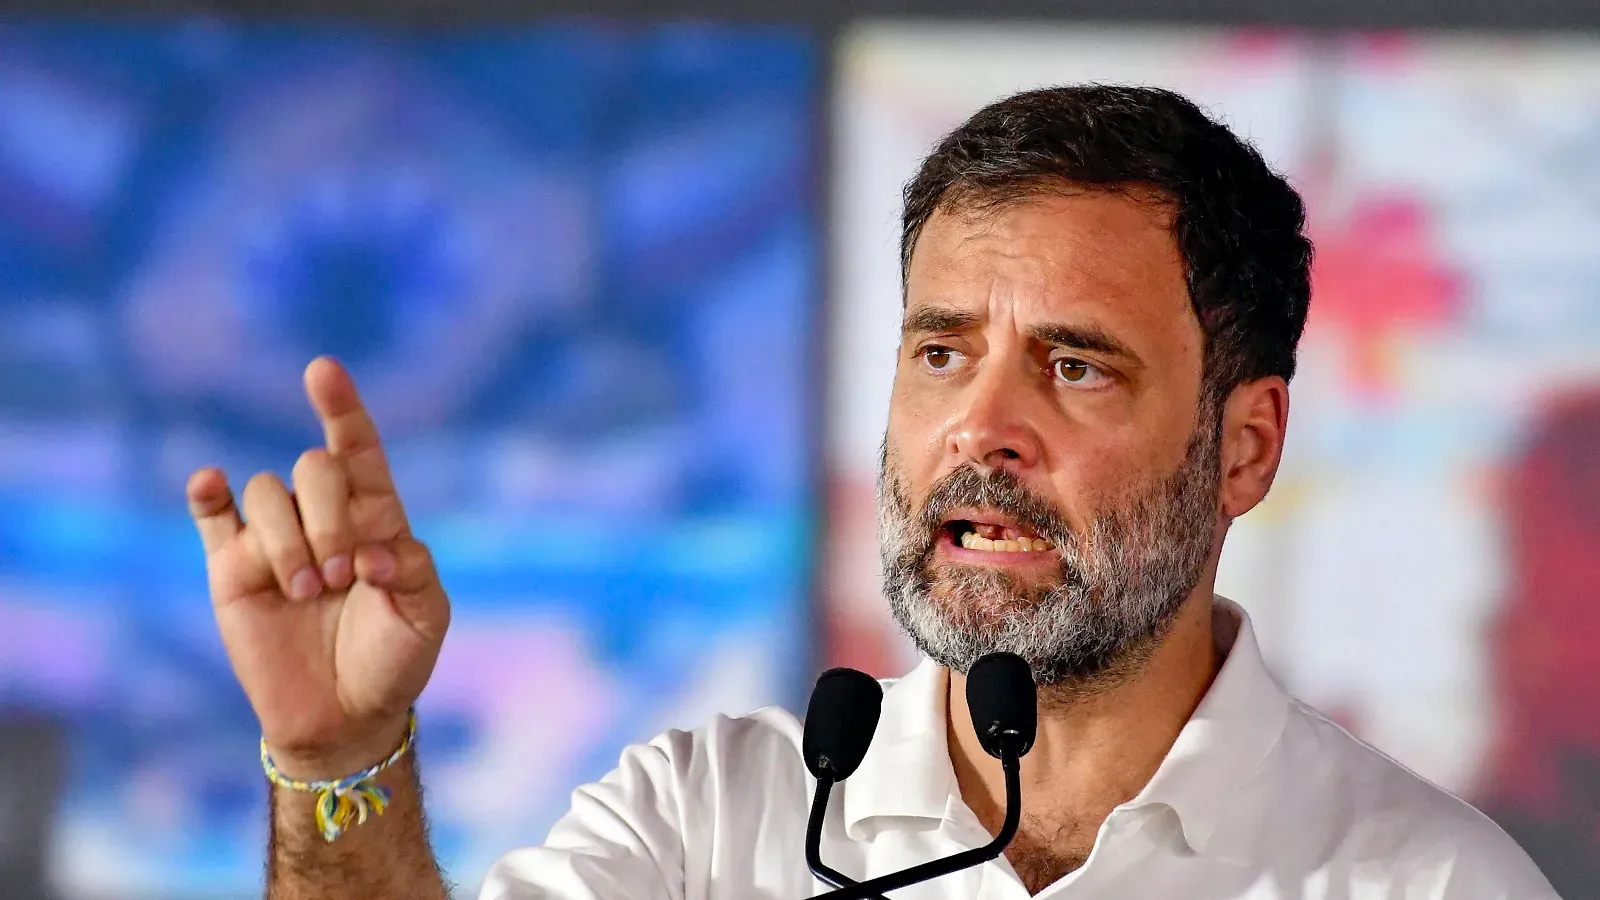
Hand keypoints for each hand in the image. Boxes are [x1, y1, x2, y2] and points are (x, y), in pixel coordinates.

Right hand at [188, 357, 449, 778]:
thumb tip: (372, 551)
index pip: (358, 449)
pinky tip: (210, 484)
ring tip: (307, 591)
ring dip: (288, 538)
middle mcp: (323, 516)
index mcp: (376, 517)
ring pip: (265, 492)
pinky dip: (206, 494)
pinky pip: (211, 515)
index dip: (342, 409)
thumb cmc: (394, 659)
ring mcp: (275, 539)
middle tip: (341, 577)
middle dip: (328, 517)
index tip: (323, 371)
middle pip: (312, 468)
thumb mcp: (427, 616)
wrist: (346, 716)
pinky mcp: (232, 568)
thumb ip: (414, 571)